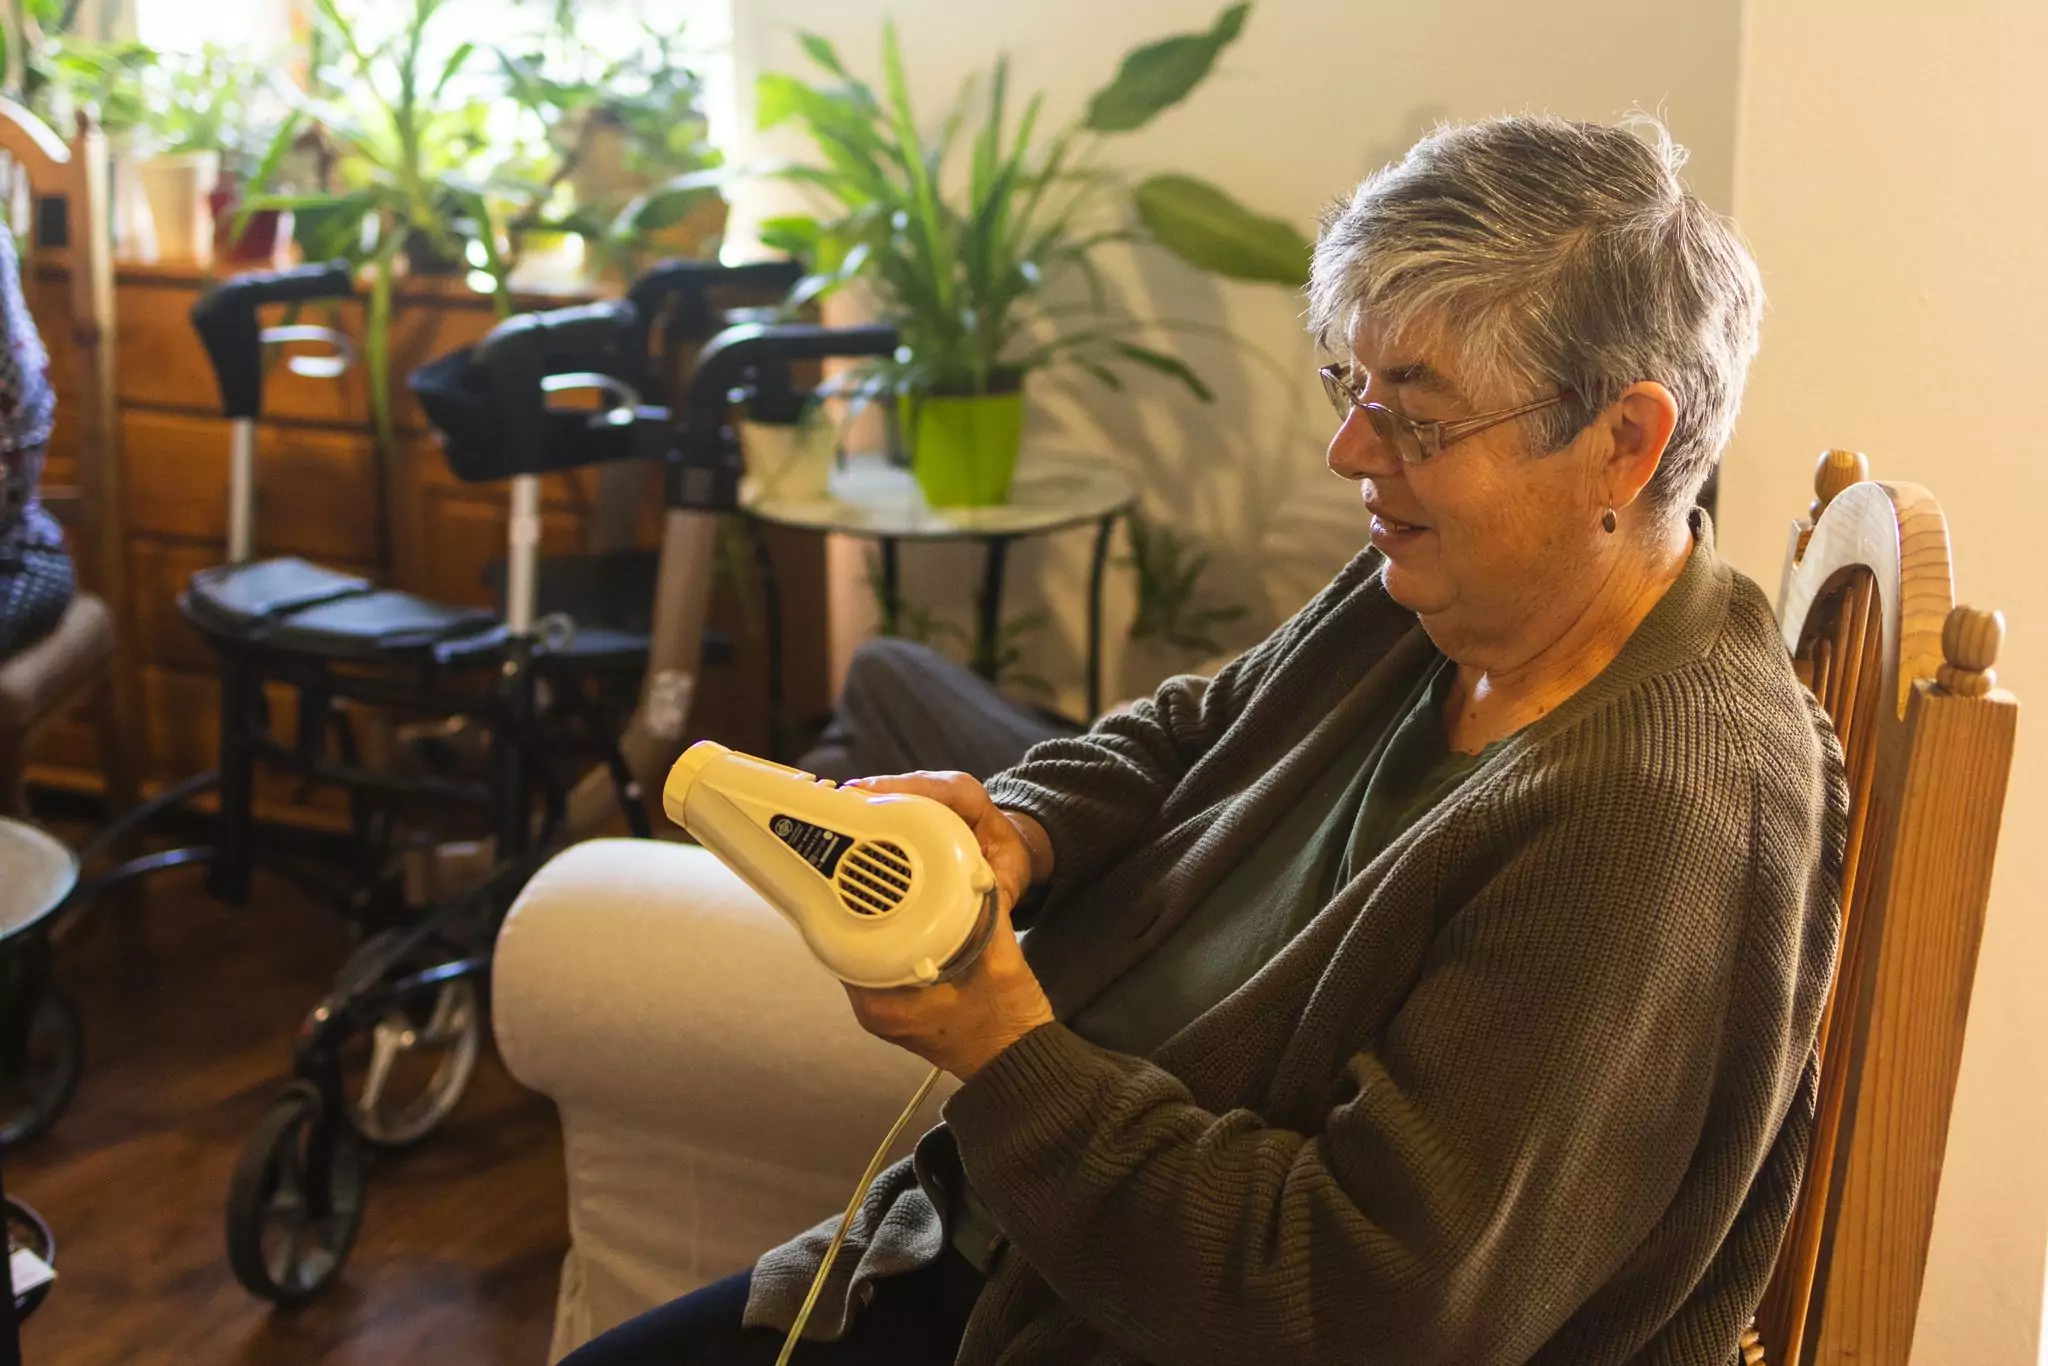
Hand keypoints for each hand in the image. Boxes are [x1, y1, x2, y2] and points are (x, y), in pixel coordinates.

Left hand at [840, 771, 1055, 1078]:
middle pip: (853, 944)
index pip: (842, 942)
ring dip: (883, 924)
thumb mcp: (1000, 963)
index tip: (854, 872)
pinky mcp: (901, 1006)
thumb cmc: (1005, 1024)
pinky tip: (915, 915)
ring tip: (895, 885)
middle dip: (866, 908)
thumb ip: (985, 915)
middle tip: (875, 866)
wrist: (1017, 1061)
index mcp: (881, 1001)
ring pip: (871, 952)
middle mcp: (873, 1006)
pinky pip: (887, 962)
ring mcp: (885, 1008)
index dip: (847, 904)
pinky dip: (898, 940)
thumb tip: (973, 870)